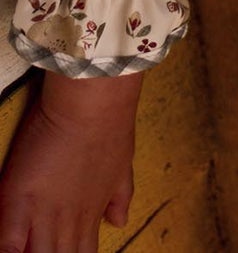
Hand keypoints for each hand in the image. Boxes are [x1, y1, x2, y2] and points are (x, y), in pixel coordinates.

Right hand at [0, 69, 140, 252]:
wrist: (92, 103)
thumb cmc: (110, 127)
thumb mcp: (122, 167)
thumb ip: (120, 197)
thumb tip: (120, 221)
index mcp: (89, 215)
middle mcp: (67, 222)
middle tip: (46, 250)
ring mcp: (42, 214)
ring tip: (30, 251)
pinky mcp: (19, 201)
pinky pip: (8, 244)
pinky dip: (9, 252)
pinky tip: (12, 251)